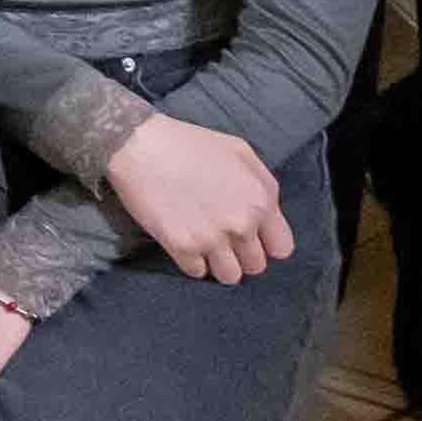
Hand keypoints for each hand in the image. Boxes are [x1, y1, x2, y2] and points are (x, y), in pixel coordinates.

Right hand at [100, 107, 292, 279]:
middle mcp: (241, 224)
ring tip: (204, 244)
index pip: (282, 249)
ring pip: (229, 276)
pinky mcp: (181, 247)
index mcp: (260, 200)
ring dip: (218, 264)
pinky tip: (183, 240)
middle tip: (221, 237)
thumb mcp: (240, 151)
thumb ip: (263, 186)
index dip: (266, 244)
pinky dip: (191, 261)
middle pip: (255, 266)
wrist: (139, 144)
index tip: (250, 237)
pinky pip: (197, 273)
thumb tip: (267, 216)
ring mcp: (211, 238)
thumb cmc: (189, 144)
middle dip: (240, 254)